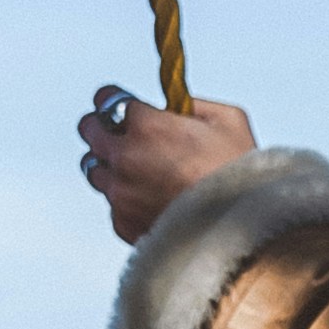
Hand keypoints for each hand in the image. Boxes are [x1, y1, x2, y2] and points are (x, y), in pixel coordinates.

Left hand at [75, 82, 255, 242]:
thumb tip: (173, 105)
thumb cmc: (239, 173)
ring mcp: (119, 193)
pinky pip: (112, 203)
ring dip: (110, 164)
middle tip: (121, 133)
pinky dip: (126, 199)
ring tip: (136, 170)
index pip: (106, 98)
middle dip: (104, 127)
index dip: (115, 100)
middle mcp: (124, 157)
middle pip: (89, 130)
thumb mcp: (228, 120)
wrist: (239, 231)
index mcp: (146, 125)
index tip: (122, 106)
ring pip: (95, 169)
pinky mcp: (122, 223)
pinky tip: (151, 200)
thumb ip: (192, 104)